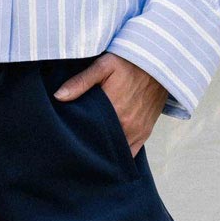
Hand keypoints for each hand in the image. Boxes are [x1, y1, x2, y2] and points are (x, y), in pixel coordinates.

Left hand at [52, 52, 166, 157]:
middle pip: (101, 144)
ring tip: (90, 151)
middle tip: (75, 145)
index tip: (66, 137)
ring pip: (115, 151)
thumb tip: (59, 96)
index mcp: (112, 110)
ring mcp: (136, 131)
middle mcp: (125, 125)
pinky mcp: (145, 132)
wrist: (160, 63)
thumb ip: (81, 82)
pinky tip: (109, 157)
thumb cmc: (129, 62)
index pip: (88, 133)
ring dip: (104, 152)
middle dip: (88, 145)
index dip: (76, 137)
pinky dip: (120, 156)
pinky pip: (131, 153)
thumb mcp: (104, 65)